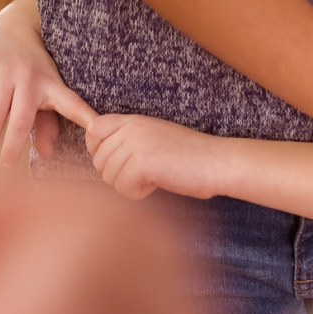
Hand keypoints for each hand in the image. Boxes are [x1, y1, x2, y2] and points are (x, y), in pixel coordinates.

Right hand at [0, 0, 97, 165]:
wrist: (17, 27)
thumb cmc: (36, 70)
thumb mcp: (48, 92)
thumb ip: (48, 124)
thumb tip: (47, 154)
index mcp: (53, 86)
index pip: (73, 105)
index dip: (86, 119)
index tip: (98, 135)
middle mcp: (30, 78)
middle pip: (21, 120)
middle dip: (13, 145)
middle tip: (6, 164)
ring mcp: (6, 70)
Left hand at [85, 114, 225, 200]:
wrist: (218, 162)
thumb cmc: (191, 157)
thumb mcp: (156, 138)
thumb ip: (129, 140)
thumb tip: (99, 157)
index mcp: (135, 120)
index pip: (94, 131)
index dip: (100, 150)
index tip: (122, 161)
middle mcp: (132, 128)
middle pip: (99, 161)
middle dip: (119, 174)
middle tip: (148, 172)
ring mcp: (136, 144)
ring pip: (109, 177)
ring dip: (130, 185)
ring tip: (156, 177)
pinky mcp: (142, 163)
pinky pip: (123, 188)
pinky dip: (139, 193)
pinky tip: (159, 183)